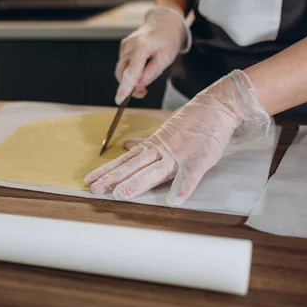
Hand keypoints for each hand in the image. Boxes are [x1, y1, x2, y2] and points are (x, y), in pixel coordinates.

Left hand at [86, 70, 270, 205]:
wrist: (216, 106)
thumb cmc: (192, 123)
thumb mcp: (164, 133)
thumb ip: (145, 142)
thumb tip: (125, 146)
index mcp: (153, 147)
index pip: (125, 161)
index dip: (107, 171)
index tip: (89, 180)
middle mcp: (162, 151)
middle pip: (134, 166)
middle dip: (114, 178)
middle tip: (96, 189)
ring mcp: (180, 155)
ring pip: (155, 170)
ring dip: (138, 182)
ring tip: (122, 194)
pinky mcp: (200, 159)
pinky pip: (191, 175)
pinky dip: (184, 187)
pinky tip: (175, 200)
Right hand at [115, 5, 190, 104]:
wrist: (164, 23)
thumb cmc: (168, 40)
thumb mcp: (166, 59)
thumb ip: (151, 73)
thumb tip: (139, 86)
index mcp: (143, 46)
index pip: (131, 71)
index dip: (125, 87)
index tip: (120, 99)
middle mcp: (130, 45)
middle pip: (122, 72)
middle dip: (129, 86)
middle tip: (143, 92)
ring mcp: (125, 45)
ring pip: (121, 70)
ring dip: (129, 79)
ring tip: (143, 81)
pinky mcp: (124, 47)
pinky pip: (123, 64)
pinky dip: (129, 71)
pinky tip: (141, 67)